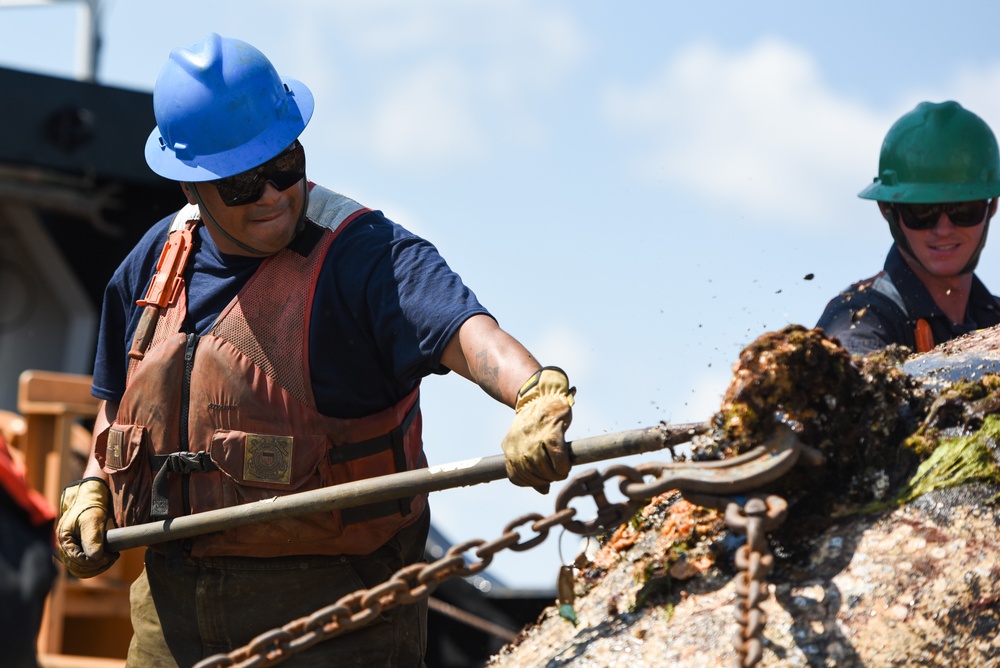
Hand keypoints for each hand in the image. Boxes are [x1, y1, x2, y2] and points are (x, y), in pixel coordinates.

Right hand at [56, 478, 118, 577]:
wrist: (89, 498)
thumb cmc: (89, 506)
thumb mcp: (92, 519)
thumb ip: (92, 538)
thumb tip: (95, 558)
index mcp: (63, 540)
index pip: (77, 562)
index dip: (95, 562)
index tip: (111, 556)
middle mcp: (63, 548)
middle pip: (78, 568)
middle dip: (97, 565)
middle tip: (113, 556)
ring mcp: (70, 550)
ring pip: (81, 569)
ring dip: (98, 567)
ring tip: (112, 557)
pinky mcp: (77, 550)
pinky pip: (84, 565)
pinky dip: (96, 564)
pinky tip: (107, 557)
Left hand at [501, 367, 574, 491]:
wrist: (541, 395)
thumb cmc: (536, 423)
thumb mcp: (526, 443)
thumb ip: (532, 466)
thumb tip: (543, 490)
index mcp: (509, 447)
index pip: (516, 477)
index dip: (531, 483)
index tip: (542, 481)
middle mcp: (519, 444)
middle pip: (532, 475)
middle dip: (546, 479)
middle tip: (555, 476)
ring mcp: (535, 438)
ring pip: (545, 469)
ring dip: (555, 476)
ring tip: (561, 472)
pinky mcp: (552, 432)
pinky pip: (558, 458)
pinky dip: (563, 467)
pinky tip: (566, 466)